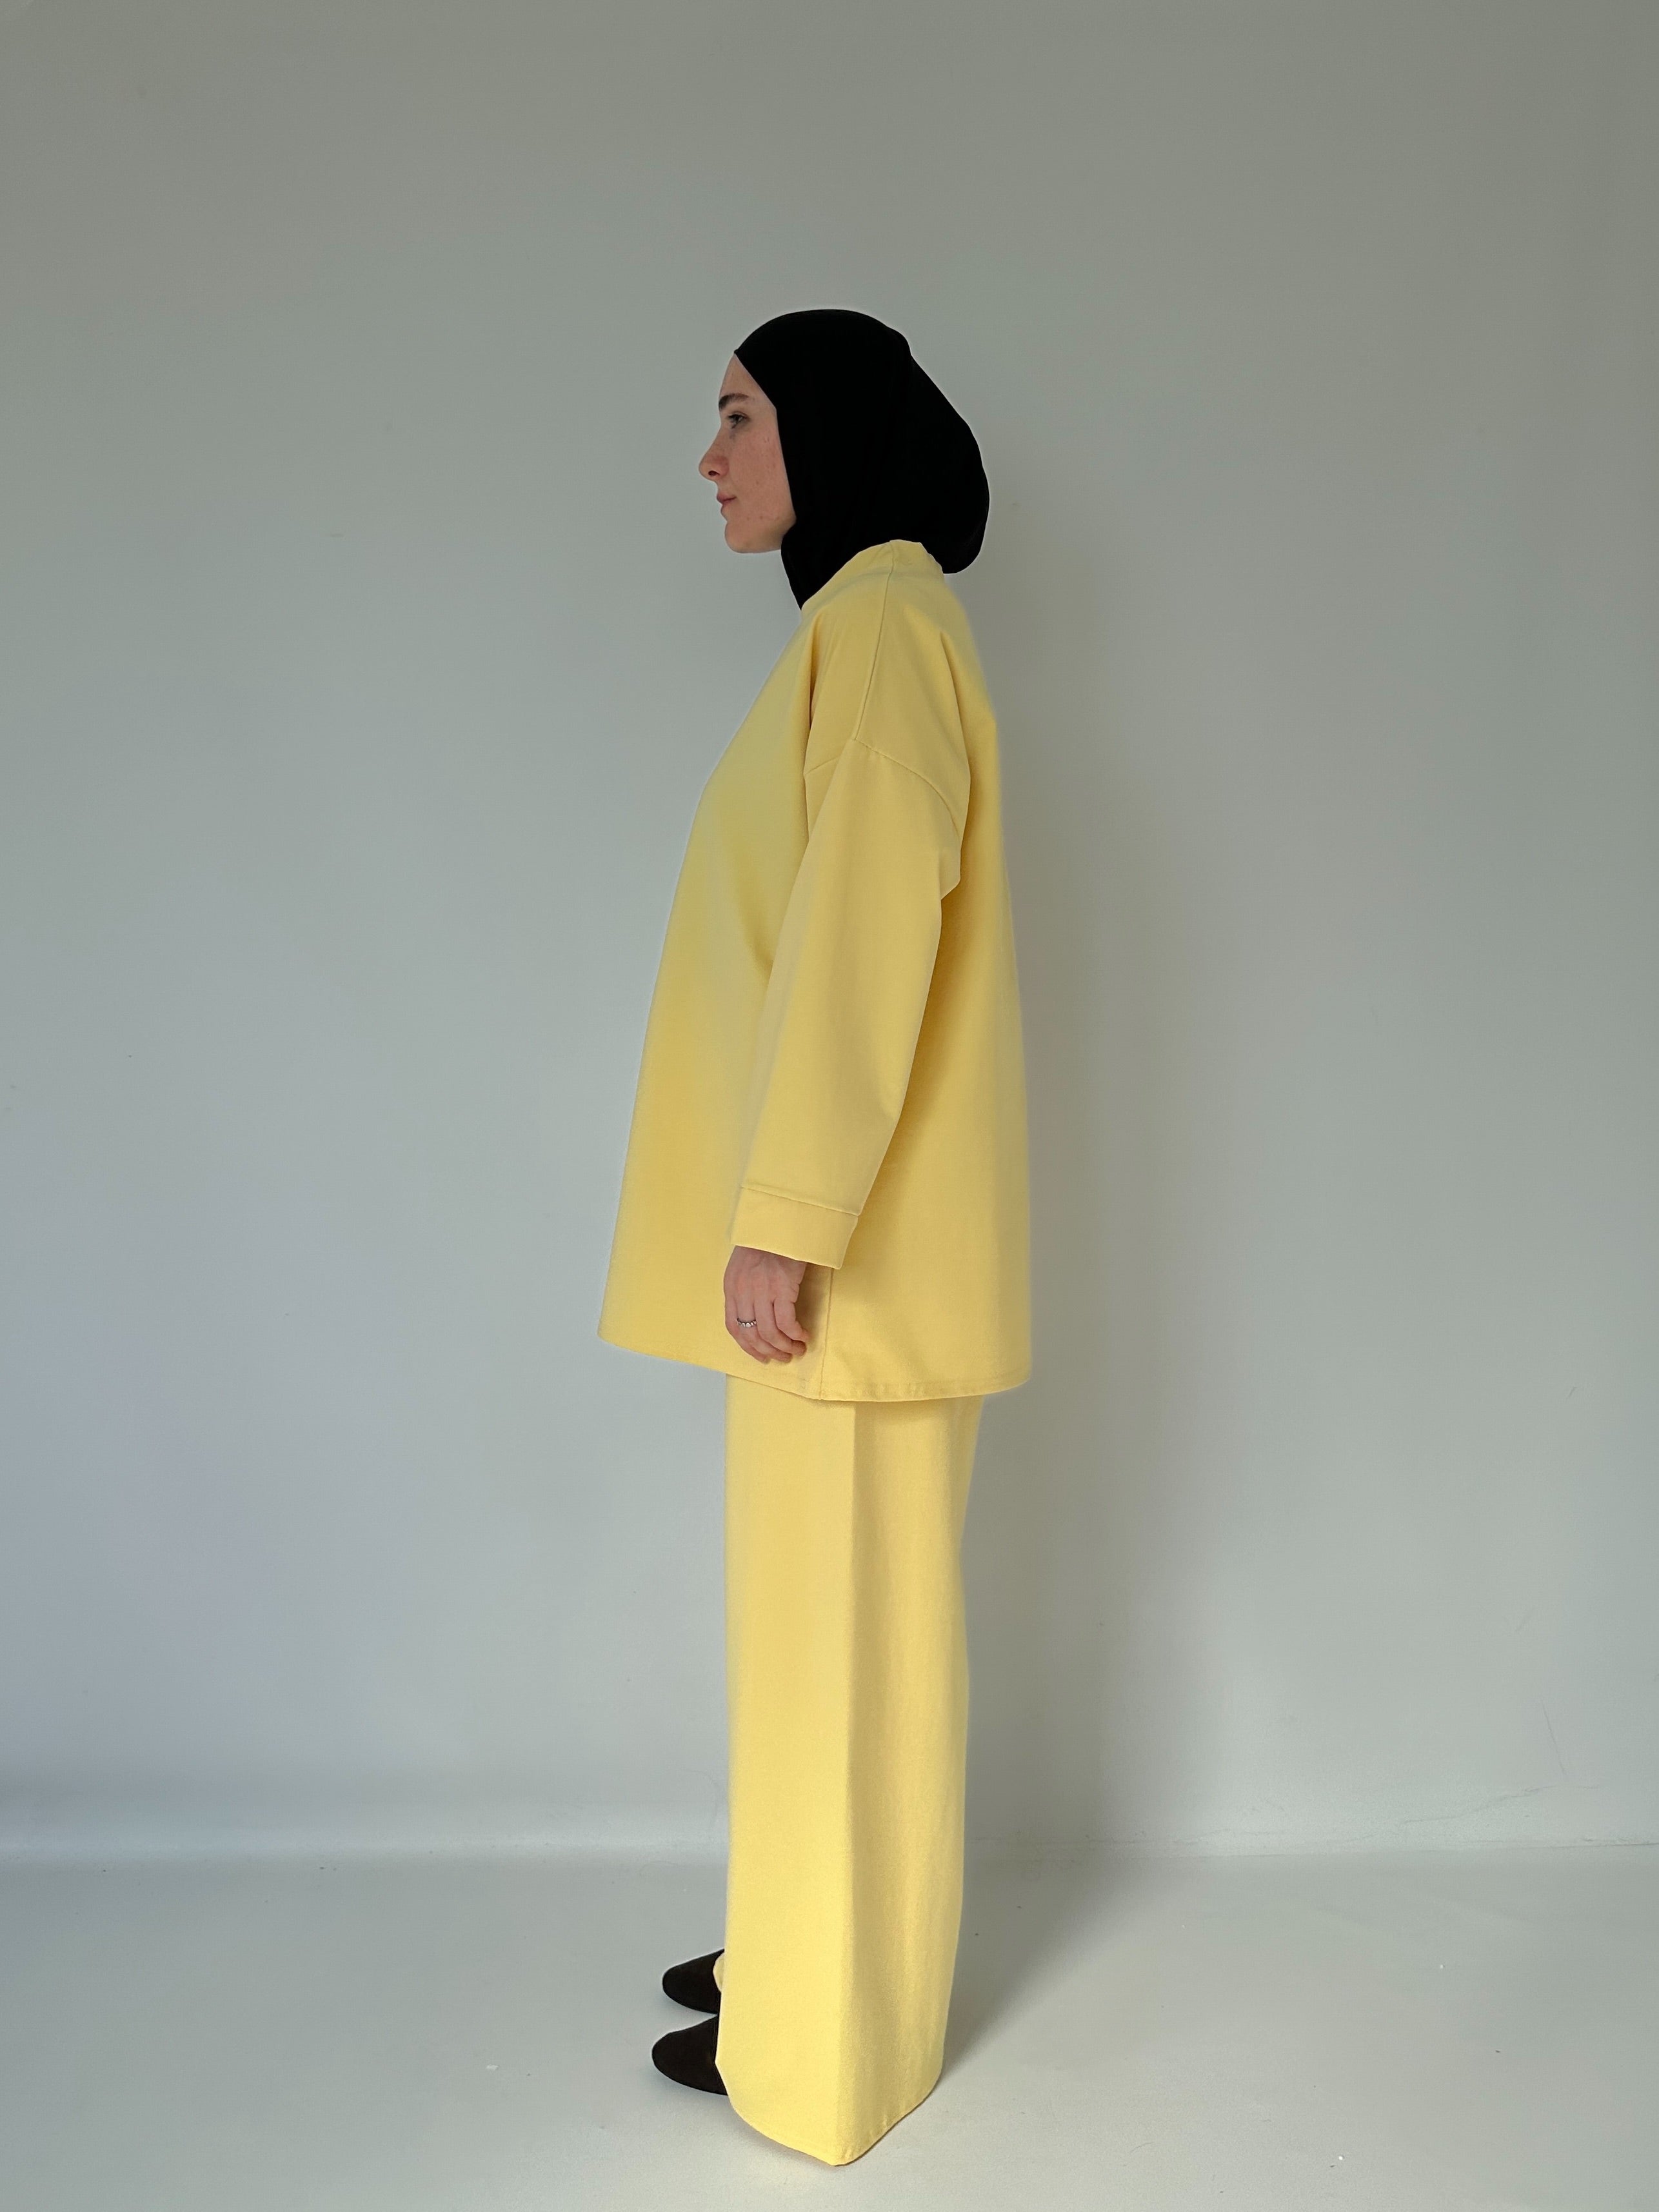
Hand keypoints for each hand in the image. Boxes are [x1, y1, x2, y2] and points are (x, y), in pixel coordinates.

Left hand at [723, 1246, 808, 1362]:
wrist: (780, 1221)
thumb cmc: (766, 1241)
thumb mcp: (744, 1265)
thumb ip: (745, 1288)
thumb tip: (756, 1313)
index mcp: (731, 1287)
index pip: (733, 1327)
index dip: (747, 1347)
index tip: (761, 1355)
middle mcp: (743, 1292)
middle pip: (752, 1335)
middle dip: (768, 1351)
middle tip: (783, 1357)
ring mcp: (762, 1291)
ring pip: (770, 1333)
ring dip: (785, 1346)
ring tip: (797, 1349)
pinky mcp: (782, 1288)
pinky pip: (787, 1322)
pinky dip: (796, 1334)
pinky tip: (804, 1335)